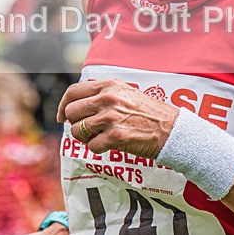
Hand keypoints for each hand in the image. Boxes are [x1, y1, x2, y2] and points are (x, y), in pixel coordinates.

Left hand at [57, 79, 178, 158]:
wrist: (170, 129)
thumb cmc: (148, 113)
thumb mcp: (126, 93)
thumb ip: (103, 93)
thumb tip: (76, 103)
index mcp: (109, 86)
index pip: (73, 92)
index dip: (63, 105)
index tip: (63, 116)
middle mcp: (107, 99)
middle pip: (71, 112)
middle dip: (75, 123)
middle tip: (87, 129)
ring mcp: (110, 118)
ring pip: (77, 131)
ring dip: (86, 138)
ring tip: (100, 136)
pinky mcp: (115, 137)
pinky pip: (91, 146)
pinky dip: (98, 148)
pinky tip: (110, 144)